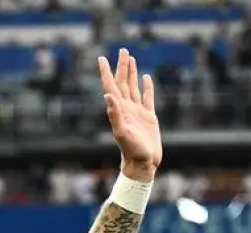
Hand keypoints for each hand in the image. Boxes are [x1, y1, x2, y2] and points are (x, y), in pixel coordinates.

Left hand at [99, 49, 160, 179]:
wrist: (143, 164)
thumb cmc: (131, 151)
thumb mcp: (122, 132)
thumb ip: (114, 114)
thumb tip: (108, 95)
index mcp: (119, 110)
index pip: (110, 86)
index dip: (106, 72)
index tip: (101, 58)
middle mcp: (126, 108)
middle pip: (122, 82)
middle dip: (122, 66)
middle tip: (122, 50)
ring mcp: (137, 112)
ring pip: (133, 87)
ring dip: (131, 73)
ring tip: (131, 58)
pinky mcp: (148, 117)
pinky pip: (147, 97)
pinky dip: (147, 87)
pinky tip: (146, 77)